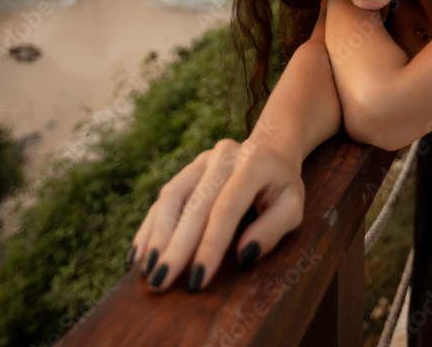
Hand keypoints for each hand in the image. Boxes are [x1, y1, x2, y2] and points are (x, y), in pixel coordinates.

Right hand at [127, 137, 304, 292]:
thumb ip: (273, 229)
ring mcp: (202, 160)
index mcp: (253, 162)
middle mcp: (223, 155)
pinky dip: (150, 225)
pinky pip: (165, 196)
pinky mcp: (188, 170)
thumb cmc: (282, 188)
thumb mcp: (293, 207)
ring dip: (158, 235)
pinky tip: (139, 253)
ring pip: (173, 196)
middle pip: (195, 203)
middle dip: (176, 246)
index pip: (227, 206)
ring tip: (148, 270)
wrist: (270, 150)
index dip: (210, 244)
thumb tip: (244, 254)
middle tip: (161, 281)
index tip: (197, 280)